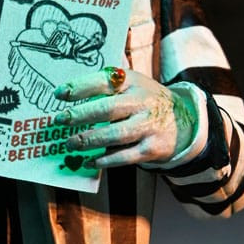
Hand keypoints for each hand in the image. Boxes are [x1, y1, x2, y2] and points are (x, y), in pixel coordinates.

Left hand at [53, 67, 196, 167]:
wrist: (185, 120)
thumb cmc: (145, 101)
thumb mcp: (132, 83)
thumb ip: (107, 82)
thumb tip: (69, 85)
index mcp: (132, 82)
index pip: (103, 81)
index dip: (79, 87)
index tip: (59, 94)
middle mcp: (142, 102)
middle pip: (108, 109)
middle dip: (80, 115)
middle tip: (59, 120)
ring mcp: (149, 126)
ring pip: (115, 134)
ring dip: (89, 140)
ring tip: (70, 143)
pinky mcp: (153, 148)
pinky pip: (126, 156)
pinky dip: (106, 160)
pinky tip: (89, 162)